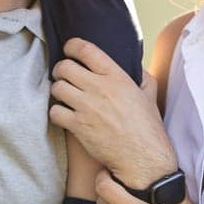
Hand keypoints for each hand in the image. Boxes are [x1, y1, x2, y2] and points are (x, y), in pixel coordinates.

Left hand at [49, 37, 177, 185]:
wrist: (142, 157)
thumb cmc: (147, 126)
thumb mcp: (149, 93)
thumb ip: (141, 75)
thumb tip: (134, 64)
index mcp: (116, 76)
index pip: (85, 50)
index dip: (71, 46)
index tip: (68, 49)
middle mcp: (99, 88)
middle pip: (64, 67)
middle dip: (60, 69)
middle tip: (63, 75)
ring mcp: (87, 107)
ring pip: (56, 88)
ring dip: (57, 91)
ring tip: (64, 96)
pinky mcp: (78, 126)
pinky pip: (54, 112)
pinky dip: (56, 112)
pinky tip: (64, 115)